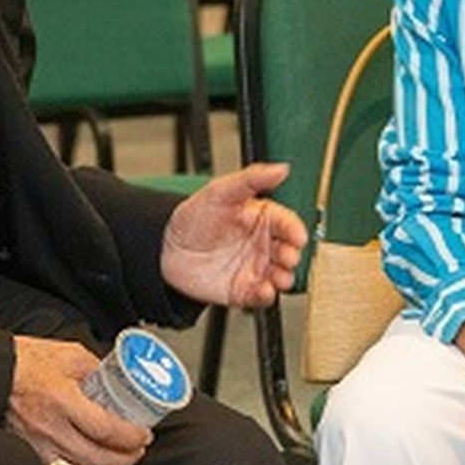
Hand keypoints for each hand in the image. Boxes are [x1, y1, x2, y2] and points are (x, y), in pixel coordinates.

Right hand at [4, 335, 150, 464]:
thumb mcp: (68, 354)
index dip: (131, 437)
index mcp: (62, 400)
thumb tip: (117, 380)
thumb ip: (95, 368)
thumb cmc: (24, 361)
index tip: (144, 435)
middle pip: (98, 460)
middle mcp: (50, 429)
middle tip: (137, 451)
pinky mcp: (28, 458)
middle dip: (126, 459)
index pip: (106, 429)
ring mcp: (37, 448)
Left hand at [161, 162, 306, 306]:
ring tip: (279, 277)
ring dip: (285, 278)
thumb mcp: (220, 191)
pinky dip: (266, 296)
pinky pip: (261, 296)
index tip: (298, 237)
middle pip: (289, 251)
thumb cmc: (194, 216)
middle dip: (292, 256)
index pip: (287, 224)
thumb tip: (281, 168)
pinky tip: (264, 291)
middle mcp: (263, 244)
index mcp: (263, 219)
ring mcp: (255, 268)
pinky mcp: (244, 290)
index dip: (294, 230)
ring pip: (281, 275)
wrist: (166, 247)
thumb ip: (251, 179)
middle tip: (288, 257)